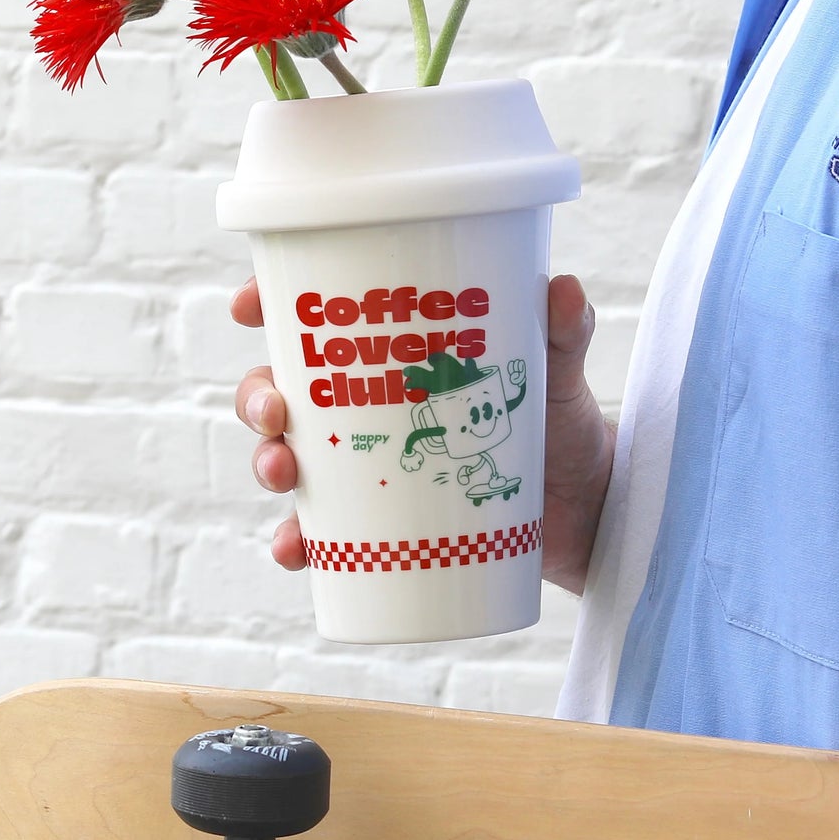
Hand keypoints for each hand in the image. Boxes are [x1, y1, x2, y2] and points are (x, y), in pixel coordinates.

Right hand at [230, 273, 615, 588]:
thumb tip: (567, 290)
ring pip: (291, 458)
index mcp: (397, 356)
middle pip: (286, 391)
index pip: (320, 320)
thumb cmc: (563, 426)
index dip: (271, 306)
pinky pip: (323, 535)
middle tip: (276, 413)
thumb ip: (563, 333)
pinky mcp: (382, 524)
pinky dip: (297, 542)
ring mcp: (370, 467)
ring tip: (283, 474)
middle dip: (260, 397)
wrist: (590, 509)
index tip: (248, 307)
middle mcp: (370, 408)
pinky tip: (293, 548)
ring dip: (267, 463)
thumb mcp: (559, 375)